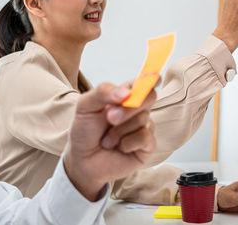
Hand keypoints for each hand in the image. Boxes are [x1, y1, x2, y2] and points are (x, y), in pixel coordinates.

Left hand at [63, 82, 156, 201]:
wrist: (82, 160)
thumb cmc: (85, 131)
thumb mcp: (85, 106)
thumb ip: (103, 92)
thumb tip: (126, 93)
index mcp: (125, 95)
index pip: (143, 82)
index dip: (152, 77)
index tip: (155, 77)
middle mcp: (138, 109)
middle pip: (150, 96)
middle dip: (129, 107)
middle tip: (110, 117)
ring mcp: (145, 126)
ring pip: (142, 119)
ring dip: (119, 131)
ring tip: (107, 139)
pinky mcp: (148, 145)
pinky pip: (145, 137)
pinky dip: (127, 143)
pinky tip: (119, 148)